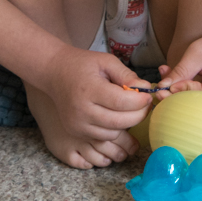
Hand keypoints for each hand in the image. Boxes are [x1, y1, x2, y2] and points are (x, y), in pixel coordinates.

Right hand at [24, 45, 153, 168]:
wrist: (54, 72)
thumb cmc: (82, 64)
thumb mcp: (106, 61)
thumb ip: (126, 75)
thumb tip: (145, 89)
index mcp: (89, 90)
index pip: (121, 102)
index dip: (140, 100)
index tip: (148, 94)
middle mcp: (81, 110)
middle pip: (119, 121)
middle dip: (139, 115)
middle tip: (145, 105)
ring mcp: (77, 124)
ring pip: (113, 133)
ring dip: (128, 124)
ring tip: (132, 110)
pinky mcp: (76, 131)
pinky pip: (103, 138)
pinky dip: (115, 130)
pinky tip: (118, 118)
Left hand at [156, 25, 201, 100]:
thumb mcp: (197, 52)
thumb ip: (181, 70)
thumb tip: (163, 87)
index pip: (195, 98)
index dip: (176, 94)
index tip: (162, 88)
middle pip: (196, 107)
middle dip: (174, 98)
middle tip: (159, 89)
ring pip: (198, 106)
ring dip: (180, 96)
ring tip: (167, 80)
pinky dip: (188, 95)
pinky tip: (178, 84)